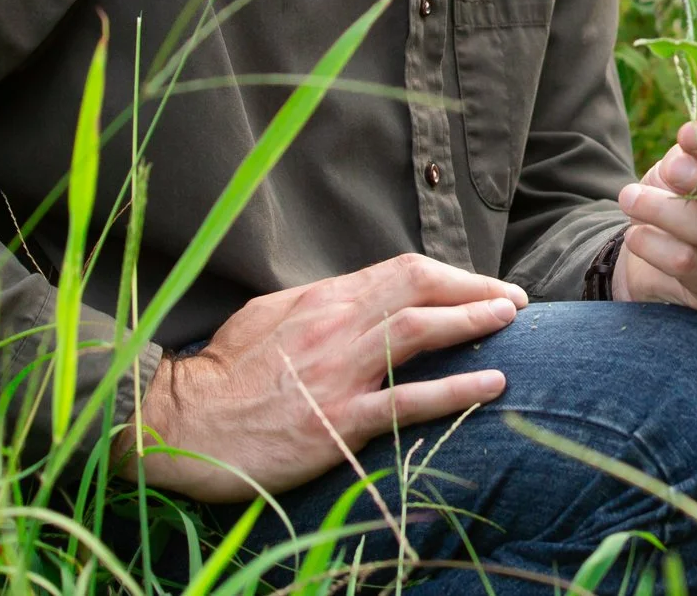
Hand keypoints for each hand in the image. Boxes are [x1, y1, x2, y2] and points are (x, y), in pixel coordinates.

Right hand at [112, 253, 525, 502]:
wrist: (182, 425)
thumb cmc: (222, 375)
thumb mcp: (267, 319)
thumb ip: (317, 306)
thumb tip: (357, 296)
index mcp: (321, 299)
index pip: (401, 272)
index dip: (450, 274)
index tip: (483, 283)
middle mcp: (334, 327)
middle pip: (418, 290)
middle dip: (474, 290)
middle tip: (514, 299)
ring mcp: (338, 373)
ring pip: (418, 332)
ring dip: (471, 323)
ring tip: (511, 321)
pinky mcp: (338, 422)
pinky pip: (408, 401)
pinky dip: (456, 390)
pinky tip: (491, 383)